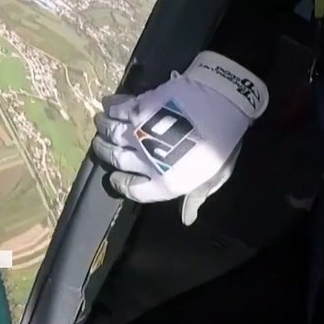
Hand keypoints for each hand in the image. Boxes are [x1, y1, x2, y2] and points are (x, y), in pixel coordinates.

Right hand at [91, 50, 267, 225]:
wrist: (223, 104)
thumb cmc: (221, 144)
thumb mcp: (213, 177)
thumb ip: (194, 197)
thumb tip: (186, 219)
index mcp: (165, 182)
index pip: (130, 189)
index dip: (119, 183)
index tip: (115, 176)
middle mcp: (145, 161)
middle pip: (114, 159)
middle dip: (104, 151)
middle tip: (101, 144)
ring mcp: (139, 134)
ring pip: (110, 133)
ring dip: (103, 128)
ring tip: (100, 123)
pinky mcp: (138, 109)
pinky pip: (116, 110)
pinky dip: (110, 107)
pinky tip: (108, 105)